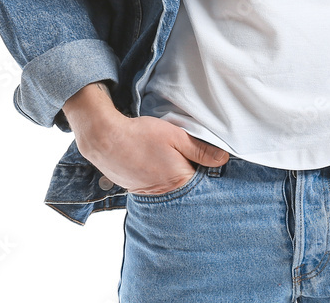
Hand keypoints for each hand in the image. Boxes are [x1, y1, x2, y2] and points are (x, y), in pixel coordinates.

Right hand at [77, 114, 229, 194]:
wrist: (106, 140)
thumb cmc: (142, 135)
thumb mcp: (176, 136)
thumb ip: (200, 149)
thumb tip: (223, 159)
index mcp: (180, 180)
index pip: (204, 181)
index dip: (207, 169)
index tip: (208, 159)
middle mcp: (166, 193)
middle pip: (187, 186)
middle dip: (190, 172)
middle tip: (186, 155)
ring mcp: (150, 194)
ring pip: (171, 186)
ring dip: (173, 174)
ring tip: (168, 157)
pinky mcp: (137, 190)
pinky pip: (156, 187)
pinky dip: (159, 177)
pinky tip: (155, 163)